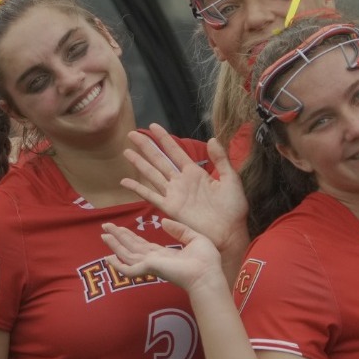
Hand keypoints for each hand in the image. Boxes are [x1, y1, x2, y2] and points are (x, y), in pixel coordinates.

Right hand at [100, 217, 222, 293]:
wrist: (207, 274)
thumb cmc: (206, 260)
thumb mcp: (194, 238)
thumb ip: (179, 230)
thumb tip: (163, 222)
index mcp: (164, 255)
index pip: (142, 245)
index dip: (130, 236)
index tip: (120, 228)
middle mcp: (154, 260)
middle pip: (131, 248)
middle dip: (118, 237)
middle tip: (105, 227)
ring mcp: (150, 265)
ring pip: (127, 254)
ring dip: (115, 245)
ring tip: (103, 235)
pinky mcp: (149, 268)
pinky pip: (129, 269)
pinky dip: (118, 265)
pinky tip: (108, 258)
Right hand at [121, 126, 246, 253]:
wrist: (229, 232)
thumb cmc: (233, 208)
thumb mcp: (231, 179)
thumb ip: (221, 159)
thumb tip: (212, 138)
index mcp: (195, 173)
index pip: (175, 151)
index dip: (164, 139)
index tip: (153, 126)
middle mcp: (180, 181)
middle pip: (159, 159)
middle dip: (146, 146)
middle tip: (132, 134)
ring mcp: (173, 194)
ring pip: (151, 174)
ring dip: (139, 163)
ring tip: (126, 151)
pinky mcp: (169, 208)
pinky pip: (150, 196)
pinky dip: (137, 188)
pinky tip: (125, 182)